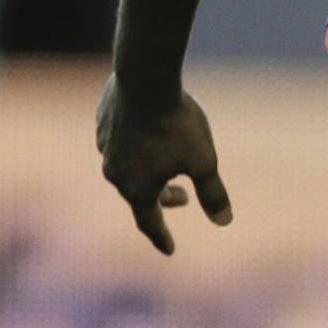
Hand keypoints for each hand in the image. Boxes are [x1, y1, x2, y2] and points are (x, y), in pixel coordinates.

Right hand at [96, 77, 231, 255]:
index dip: (162, 237)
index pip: (150, 223)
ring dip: (148, 172)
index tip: (170, 249)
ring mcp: (105, 147)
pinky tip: (149, 134)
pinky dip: (136, 147)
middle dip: (163, 200)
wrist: (145, 78)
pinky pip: (119, 144)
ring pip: (127, 169)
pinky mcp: (102, 123)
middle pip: (139, 195)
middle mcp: (115, 173)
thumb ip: (212, 193)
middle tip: (184, 198)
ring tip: (166, 162)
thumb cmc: (176, 124)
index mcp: (137, 189)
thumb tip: (224, 222)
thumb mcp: (203, 161)